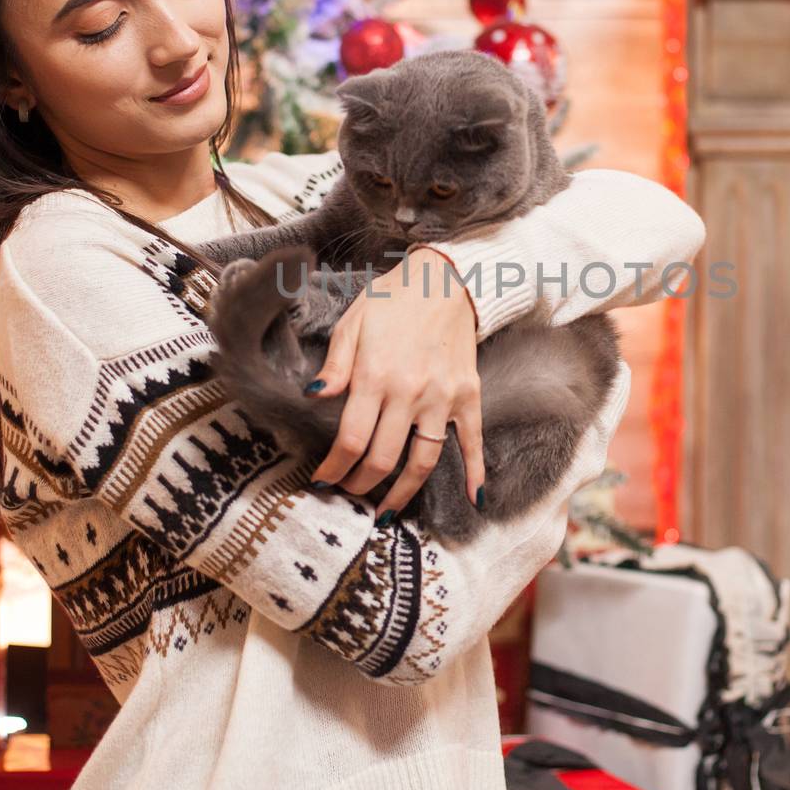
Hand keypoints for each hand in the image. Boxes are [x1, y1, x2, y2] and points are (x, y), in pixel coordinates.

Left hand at [305, 246, 484, 521]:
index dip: (334, 469)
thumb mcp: (353, 322)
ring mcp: (443, 397)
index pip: (351, 439)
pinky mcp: (469, 396)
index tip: (322, 482)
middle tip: (348, 494)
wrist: (447, 278)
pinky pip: (472, 441)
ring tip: (385, 512)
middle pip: (384, 458)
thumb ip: (336, 364)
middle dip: (360, 485)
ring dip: (403, 493)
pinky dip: (475, 472)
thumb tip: (314, 396)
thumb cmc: (394, 299)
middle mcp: (410, 392)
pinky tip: (474, 500)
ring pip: (424, 461)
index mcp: (376, 375)